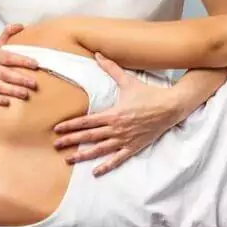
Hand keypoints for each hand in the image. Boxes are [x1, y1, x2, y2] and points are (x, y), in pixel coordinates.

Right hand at [0, 24, 38, 105]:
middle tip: (34, 84)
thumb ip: (8, 34)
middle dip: (20, 79)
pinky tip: (9, 103)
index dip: (22, 60)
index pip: (9, 57)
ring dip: (12, 90)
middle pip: (4, 73)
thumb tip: (21, 25)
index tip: (36, 64)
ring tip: (25, 94)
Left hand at [53, 53, 181, 176]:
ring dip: (83, 155)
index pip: (86, 121)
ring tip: (69, 159)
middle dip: (71, 141)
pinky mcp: (134, 147)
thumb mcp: (128, 81)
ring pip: (100, 150)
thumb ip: (111, 68)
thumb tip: (99, 54)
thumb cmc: (148, 94)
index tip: (57, 129)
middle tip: (55, 145)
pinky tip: (95, 172)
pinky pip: (117, 159)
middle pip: (89, 136)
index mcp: (113, 114)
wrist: (170, 107)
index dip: (70, 125)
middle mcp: (117, 129)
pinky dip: (106, 166)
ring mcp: (125, 140)